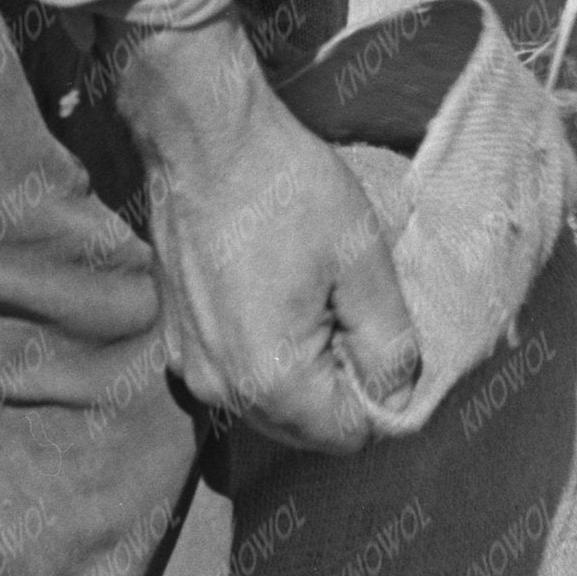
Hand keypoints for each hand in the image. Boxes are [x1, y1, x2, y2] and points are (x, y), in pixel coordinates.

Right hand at [109, 15, 423, 451]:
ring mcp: (191, 367)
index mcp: (272, 379)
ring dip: (305, 373)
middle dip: (341, 389)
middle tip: (353, 314)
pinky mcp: (177, 342)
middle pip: (306, 431)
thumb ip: (390, 344)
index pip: (350, 438)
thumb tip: (400, 395)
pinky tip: (279, 297)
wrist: (203, 137)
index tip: (386, 340)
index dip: (383, 397)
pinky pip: (238, 377)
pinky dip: (268, 356)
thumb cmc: (286, 189)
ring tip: (316, 301)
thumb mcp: (363, 261)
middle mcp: (220, 391)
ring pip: (271, 406)